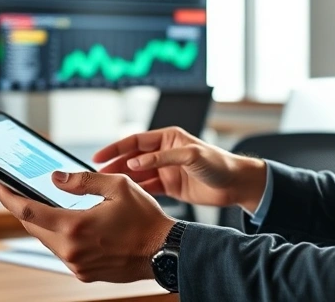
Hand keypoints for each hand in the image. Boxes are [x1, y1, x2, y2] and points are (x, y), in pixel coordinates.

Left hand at [0, 172, 174, 282]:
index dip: (9, 198)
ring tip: (50, 207)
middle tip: (20, 194)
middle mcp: (71, 249)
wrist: (163, 251)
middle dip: (25, 210)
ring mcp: (77, 265)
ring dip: (45, 224)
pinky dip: (62, 238)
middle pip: (34, 228)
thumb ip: (82, 180)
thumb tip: (55, 178)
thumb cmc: (144, 218)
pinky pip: (63, 253)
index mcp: (76, 225)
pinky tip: (72, 226)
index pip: (28, 212)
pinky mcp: (83, 274)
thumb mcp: (117, 186)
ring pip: (48, 241)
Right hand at [92, 127, 267, 210]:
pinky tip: (125, 197)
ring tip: (107, 187)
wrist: (237, 184)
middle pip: (133, 158)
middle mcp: (165, 153)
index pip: (135, 141)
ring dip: (123, 179)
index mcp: (169, 138)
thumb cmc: (219, 163)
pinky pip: (148, 188)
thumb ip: (162, 158)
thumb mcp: (191, 156)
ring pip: (138, 174)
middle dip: (115, 165)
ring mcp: (167, 170)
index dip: (116, 148)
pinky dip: (136, 191)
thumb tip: (135, 161)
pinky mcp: (171, 187)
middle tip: (98, 175)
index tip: (98, 156)